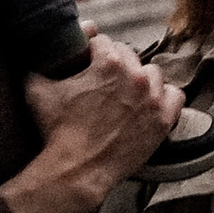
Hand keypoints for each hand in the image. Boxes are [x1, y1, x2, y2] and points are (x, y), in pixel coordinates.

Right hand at [0, 38, 183, 212]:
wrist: (78, 170)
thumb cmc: (57, 131)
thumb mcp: (38, 89)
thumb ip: (44, 60)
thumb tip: (52, 44)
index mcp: (108, 63)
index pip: (103, 42)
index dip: (92, 53)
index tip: (88, 64)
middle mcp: (136, 76)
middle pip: (129, 55)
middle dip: (115, 66)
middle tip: (103, 84)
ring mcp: (153, 99)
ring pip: (152, 73)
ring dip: (140, 79)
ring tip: (126, 94)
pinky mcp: (163, 120)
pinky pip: (175, 95)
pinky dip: (164, 97)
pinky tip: (149, 104)